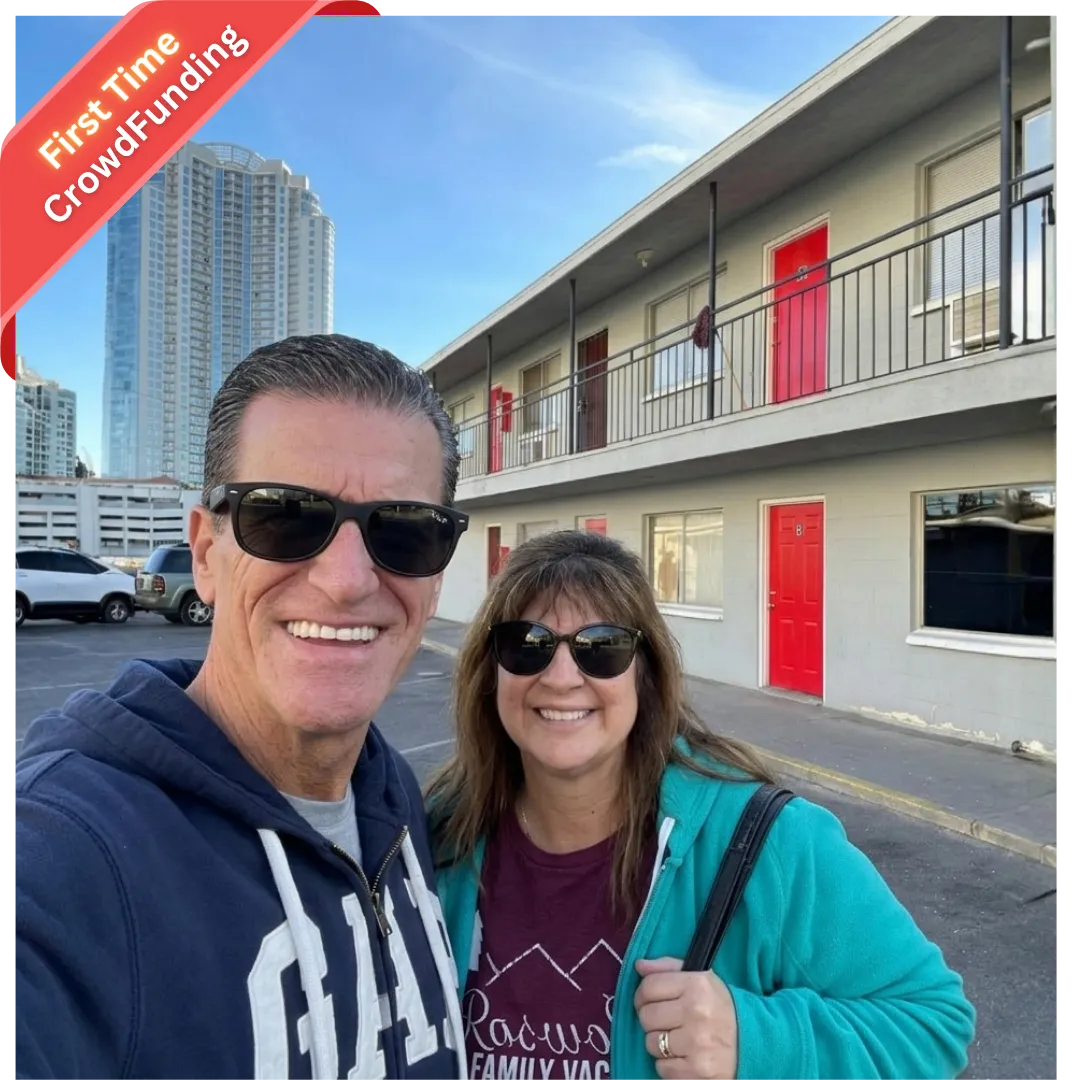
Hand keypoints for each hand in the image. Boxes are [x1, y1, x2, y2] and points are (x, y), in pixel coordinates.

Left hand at [634, 957, 737, 1079]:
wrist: (757, 1043)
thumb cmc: (723, 1007)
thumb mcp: (702, 979)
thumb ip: (668, 968)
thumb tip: (639, 966)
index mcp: (697, 984)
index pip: (649, 987)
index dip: (642, 994)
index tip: (648, 1000)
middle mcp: (697, 1012)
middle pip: (647, 1016)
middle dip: (651, 1019)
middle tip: (665, 1021)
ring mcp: (697, 1043)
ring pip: (652, 1043)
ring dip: (659, 1043)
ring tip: (677, 1038)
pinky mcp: (697, 1070)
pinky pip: (662, 1067)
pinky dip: (668, 1064)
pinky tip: (684, 1055)